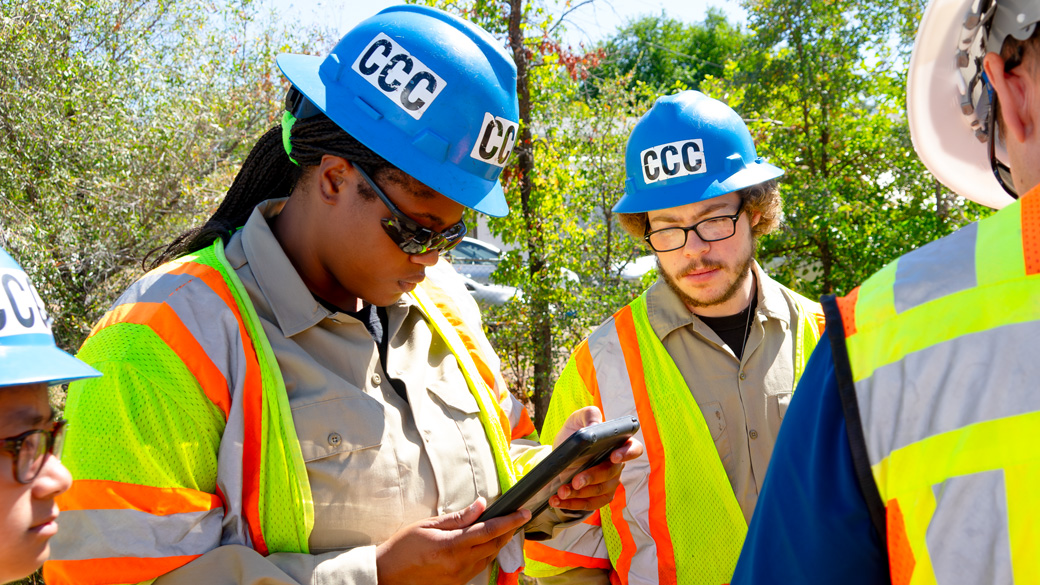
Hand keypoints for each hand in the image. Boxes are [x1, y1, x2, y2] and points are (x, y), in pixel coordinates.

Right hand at [375, 497, 529, 584]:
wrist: (388, 574)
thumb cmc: (403, 547)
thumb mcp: (428, 525)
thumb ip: (458, 517)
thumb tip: (481, 505)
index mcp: (451, 546)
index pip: (488, 530)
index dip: (509, 521)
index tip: (524, 513)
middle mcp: (458, 564)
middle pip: (494, 545)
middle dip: (508, 530)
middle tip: (516, 517)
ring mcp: (459, 576)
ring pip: (489, 557)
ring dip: (499, 542)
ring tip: (503, 528)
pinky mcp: (457, 583)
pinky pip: (479, 567)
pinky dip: (487, 554)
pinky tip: (485, 545)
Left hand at [549, 406, 643, 510]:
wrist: (559, 455)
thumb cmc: (573, 434)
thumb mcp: (577, 420)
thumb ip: (589, 415)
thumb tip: (596, 426)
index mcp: (617, 444)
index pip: (634, 448)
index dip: (627, 453)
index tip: (613, 456)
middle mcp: (617, 465)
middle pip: (611, 474)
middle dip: (592, 478)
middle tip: (575, 481)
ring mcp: (609, 482)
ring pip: (600, 491)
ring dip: (579, 494)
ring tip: (561, 491)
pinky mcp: (598, 496)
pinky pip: (591, 504)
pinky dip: (572, 504)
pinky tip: (557, 500)